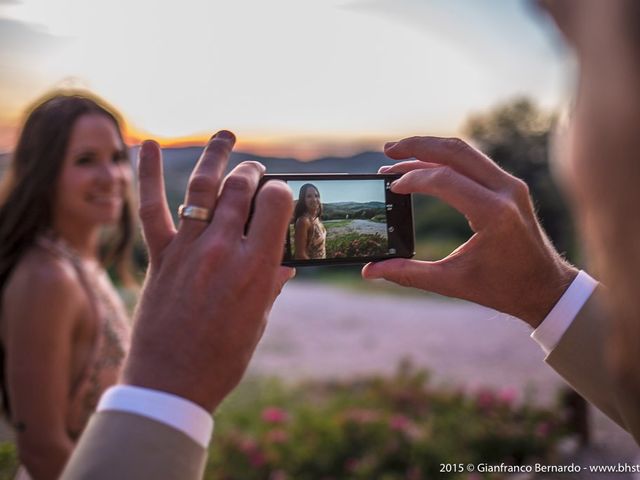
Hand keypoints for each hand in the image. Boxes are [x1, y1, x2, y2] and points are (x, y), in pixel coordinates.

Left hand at [122, 131, 293, 411]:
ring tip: (225, 136)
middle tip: (256, 171)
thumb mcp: (258, 320)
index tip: (283, 195)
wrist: (170, 384)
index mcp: (257, 267)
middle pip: (242, 189)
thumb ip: (270, 282)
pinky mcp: (160, 257)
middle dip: (253, 172)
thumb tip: (285, 259)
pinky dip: (148, 175)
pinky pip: (152, 209)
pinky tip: (148, 146)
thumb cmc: (222, 358)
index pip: (277, 203)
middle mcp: (224, 250)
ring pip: (204, 187)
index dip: (283, 192)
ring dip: (216, 155)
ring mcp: (189, 250)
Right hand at [362, 136, 576, 327]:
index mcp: (494, 214)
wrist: (546, 288)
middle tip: (386, 151)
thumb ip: (408, 273)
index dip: (412, 178)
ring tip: (399, 152)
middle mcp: (506, 191)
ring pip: (465, 151)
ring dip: (430, 148)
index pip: (444, 180)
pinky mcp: (510, 186)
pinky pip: (474, 162)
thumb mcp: (451, 282)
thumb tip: (370, 270)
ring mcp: (511, 185)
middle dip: (417, 146)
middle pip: (454, 151)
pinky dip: (446, 159)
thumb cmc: (502, 288)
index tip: (390, 187)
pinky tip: (424, 164)